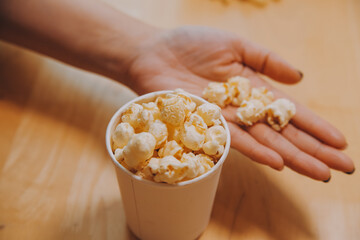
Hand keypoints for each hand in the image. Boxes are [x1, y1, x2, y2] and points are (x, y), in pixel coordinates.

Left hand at [126, 26, 353, 180]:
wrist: (154, 53)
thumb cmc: (190, 45)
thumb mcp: (236, 45)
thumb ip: (267, 60)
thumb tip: (300, 78)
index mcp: (254, 89)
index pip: (291, 111)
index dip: (316, 126)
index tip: (340, 142)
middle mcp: (243, 109)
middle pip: (284, 132)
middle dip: (314, 149)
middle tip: (342, 168)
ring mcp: (226, 119)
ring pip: (265, 141)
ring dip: (293, 157)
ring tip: (319, 172)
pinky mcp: (206, 125)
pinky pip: (234, 140)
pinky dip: (256, 151)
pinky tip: (278, 162)